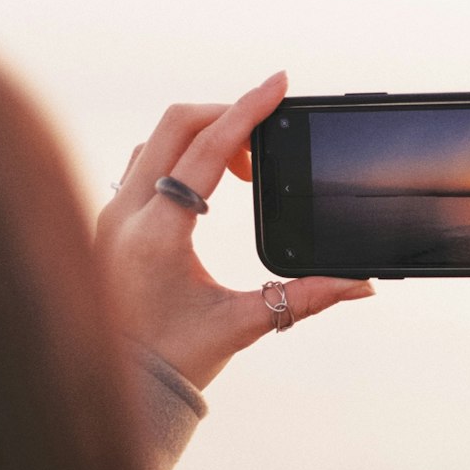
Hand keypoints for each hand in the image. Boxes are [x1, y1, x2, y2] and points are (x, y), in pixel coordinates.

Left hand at [95, 72, 373, 390]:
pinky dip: (180, 157)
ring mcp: (111, 214)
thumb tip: (360, 284)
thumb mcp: (244, 324)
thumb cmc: (176, 359)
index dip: (248, 111)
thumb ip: (305, 298)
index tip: (278, 84)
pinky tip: (208, 185)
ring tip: (244, 173)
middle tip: (267, 145)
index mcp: (158, 234)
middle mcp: (125, 214)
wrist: (119, 385)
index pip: (206, 150)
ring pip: (157, 141)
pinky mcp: (109, 219)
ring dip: (203, 138)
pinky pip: (144, 162)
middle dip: (228, 118)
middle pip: (176, 125)